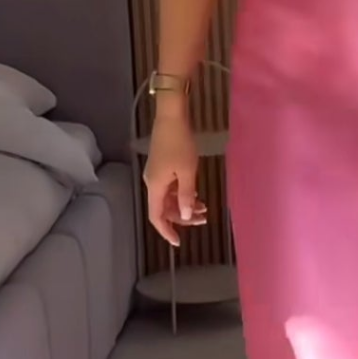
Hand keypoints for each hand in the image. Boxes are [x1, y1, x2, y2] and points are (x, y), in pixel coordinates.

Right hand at [143, 109, 206, 247]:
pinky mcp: (162, 166)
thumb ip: (186, 195)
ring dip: (184, 205)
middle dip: (182, 217)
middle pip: (164, 209)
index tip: (179, 242)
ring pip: (169, 198)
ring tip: (204, 207)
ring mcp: (157, 174)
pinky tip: (196, 194)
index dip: (166, 231)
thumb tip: (185, 215)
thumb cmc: (180, 143)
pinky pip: (171, 188)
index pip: (156, 217)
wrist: (171, 117)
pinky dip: (183, 194)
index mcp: (156, 186)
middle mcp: (152, 183)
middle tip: (203, 219)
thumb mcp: (187, 171)